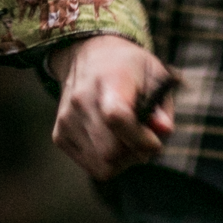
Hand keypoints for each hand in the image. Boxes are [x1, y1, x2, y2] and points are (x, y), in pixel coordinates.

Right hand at [48, 34, 176, 179]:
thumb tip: (163, 131)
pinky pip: (91, 166)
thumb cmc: (129, 68)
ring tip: (130, 141)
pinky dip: (108, 162)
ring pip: (102, 166)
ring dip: (124, 161)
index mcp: (108, 81)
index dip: (139, 139)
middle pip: (110, 152)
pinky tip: (112, 141)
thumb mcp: (155, 75)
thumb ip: (162, 106)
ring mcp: (66, 120)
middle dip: (136, 154)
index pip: (116, 118)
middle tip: (146, 142)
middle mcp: (81, 101)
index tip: (155, 142)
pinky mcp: (59, 136)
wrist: (88, 56)